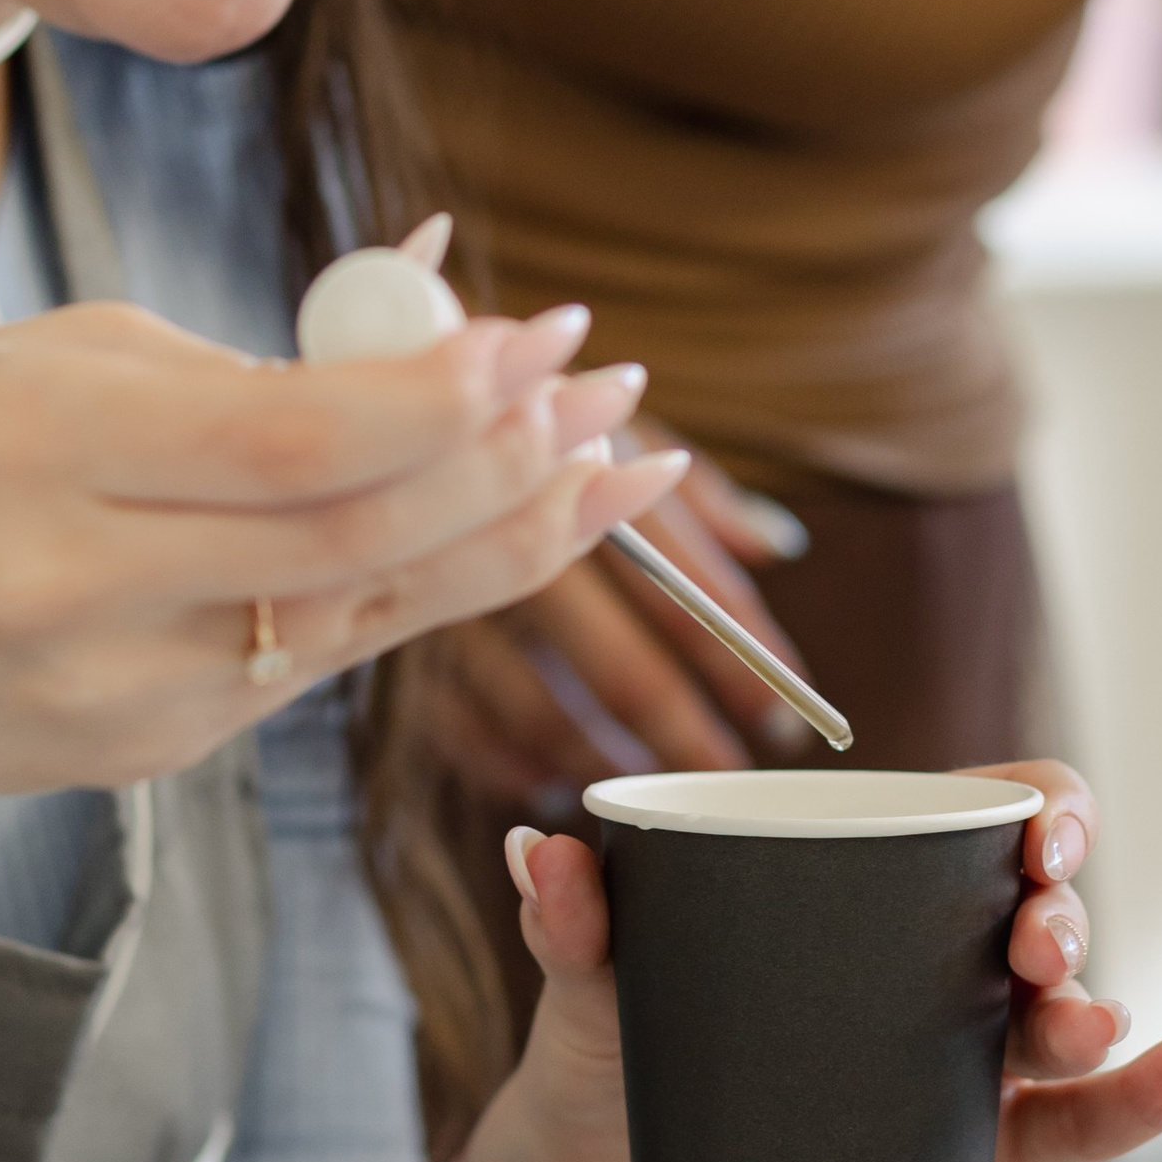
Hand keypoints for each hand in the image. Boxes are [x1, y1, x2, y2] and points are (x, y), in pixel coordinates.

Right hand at [0, 300, 687, 951]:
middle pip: (360, 533)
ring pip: (371, 611)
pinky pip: (323, 654)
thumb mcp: (31, 364)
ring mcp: (130, 690)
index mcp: (42, 451)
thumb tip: (425, 320)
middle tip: (613, 390)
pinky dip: (429, 586)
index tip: (543, 339)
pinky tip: (507, 529)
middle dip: (515, 459)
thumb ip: (229, 360)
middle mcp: (88, 585)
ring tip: (624, 468)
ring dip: (516, 537)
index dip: (448, 395)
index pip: (296, 439)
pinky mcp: (161, 751)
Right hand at [419, 421, 823, 794]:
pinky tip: (545, 780)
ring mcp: (454, 588)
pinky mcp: (395, 624)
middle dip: (684, 732)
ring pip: (542, 708)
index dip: (741, 661)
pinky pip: (456, 721)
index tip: (785, 718)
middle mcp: (523, 540)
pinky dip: (504, 758)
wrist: (376, 381)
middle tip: (728, 774)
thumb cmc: (516, 401)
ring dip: (601, 755)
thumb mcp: (611, 421)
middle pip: (623, 667)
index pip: (687, 593)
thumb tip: (777, 545)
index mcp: (588, 483)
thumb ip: (695, 492)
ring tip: (648, 778)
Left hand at [456, 757, 1161, 1161]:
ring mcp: (962, 1064)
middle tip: (1029, 946)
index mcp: (868, 890)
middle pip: (1044, 911)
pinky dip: (1144, 1099)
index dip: (1039, 805)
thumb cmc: (608, 1075)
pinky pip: (1076, 1130)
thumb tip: (543, 851)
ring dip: (1094, 1009)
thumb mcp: (592, 995)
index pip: (987, 815)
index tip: (1032, 830)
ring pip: (1066, 1021)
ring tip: (1073, 1024)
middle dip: (1062, 916)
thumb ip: (575, 927)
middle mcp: (937, 964)